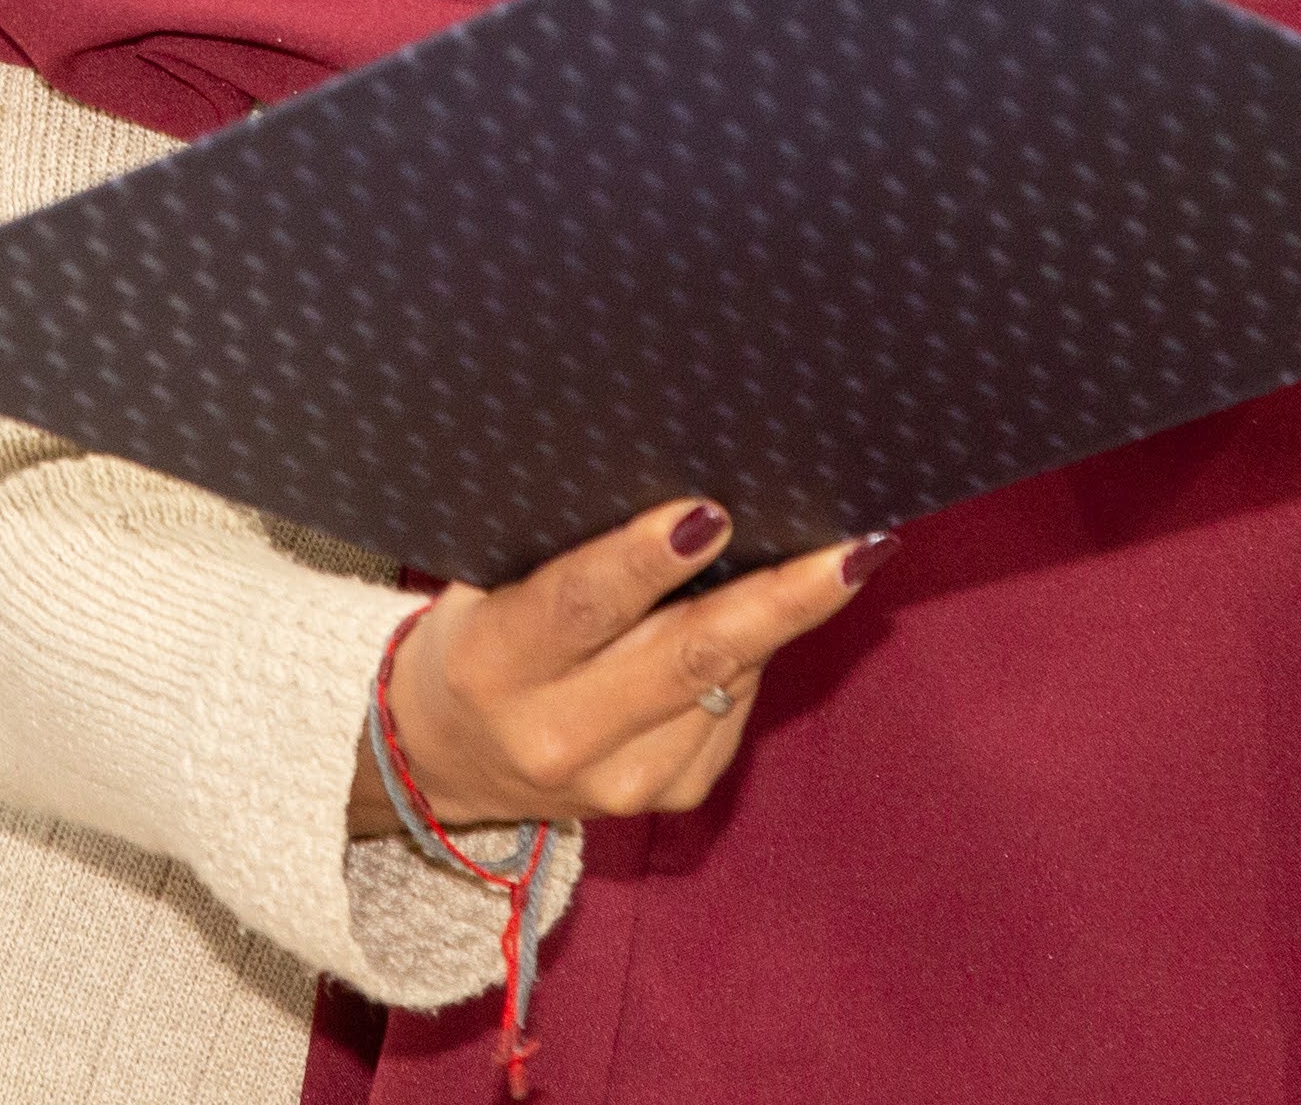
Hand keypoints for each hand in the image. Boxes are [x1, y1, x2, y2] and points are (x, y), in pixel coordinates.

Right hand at [348, 500, 882, 836]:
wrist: (450, 758)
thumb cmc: (480, 636)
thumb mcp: (487, 585)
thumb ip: (567, 552)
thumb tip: (689, 499)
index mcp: (495, 665)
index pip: (580, 605)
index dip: (646, 560)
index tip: (711, 512)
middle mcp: (556, 737)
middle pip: (687, 657)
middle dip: (779, 598)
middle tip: (851, 548)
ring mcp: (619, 782)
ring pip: (728, 682)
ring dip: (784, 618)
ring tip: (834, 558)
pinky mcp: (666, 800)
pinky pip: (733, 710)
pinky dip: (752, 657)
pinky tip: (761, 620)